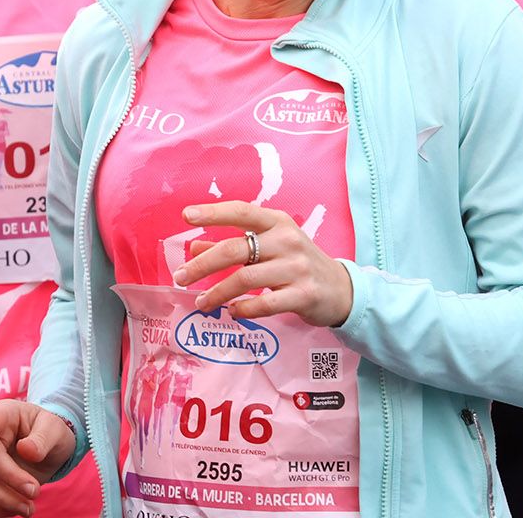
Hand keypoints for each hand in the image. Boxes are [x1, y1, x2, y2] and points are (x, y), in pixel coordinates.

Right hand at [0, 399, 75, 516]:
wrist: (48, 448)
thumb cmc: (49, 431)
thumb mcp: (54, 428)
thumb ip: (42, 438)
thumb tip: (26, 451)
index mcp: (0, 415)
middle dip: (11, 481)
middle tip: (35, 491)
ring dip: (4, 501)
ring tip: (30, 509)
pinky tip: (17, 510)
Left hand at [175, 201, 353, 327]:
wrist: (341, 290)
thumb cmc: (296, 263)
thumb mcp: (268, 247)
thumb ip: (232, 246)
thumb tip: (193, 248)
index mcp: (277, 222)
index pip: (241, 211)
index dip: (212, 212)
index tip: (186, 216)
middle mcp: (287, 240)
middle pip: (235, 249)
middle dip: (202, 264)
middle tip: (181, 277)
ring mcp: (297, 268)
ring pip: (245, 279)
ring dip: (218, 292)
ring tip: (202, 302)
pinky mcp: (303, 295)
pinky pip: (265, 303)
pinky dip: (244, 308)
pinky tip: (232, 311)